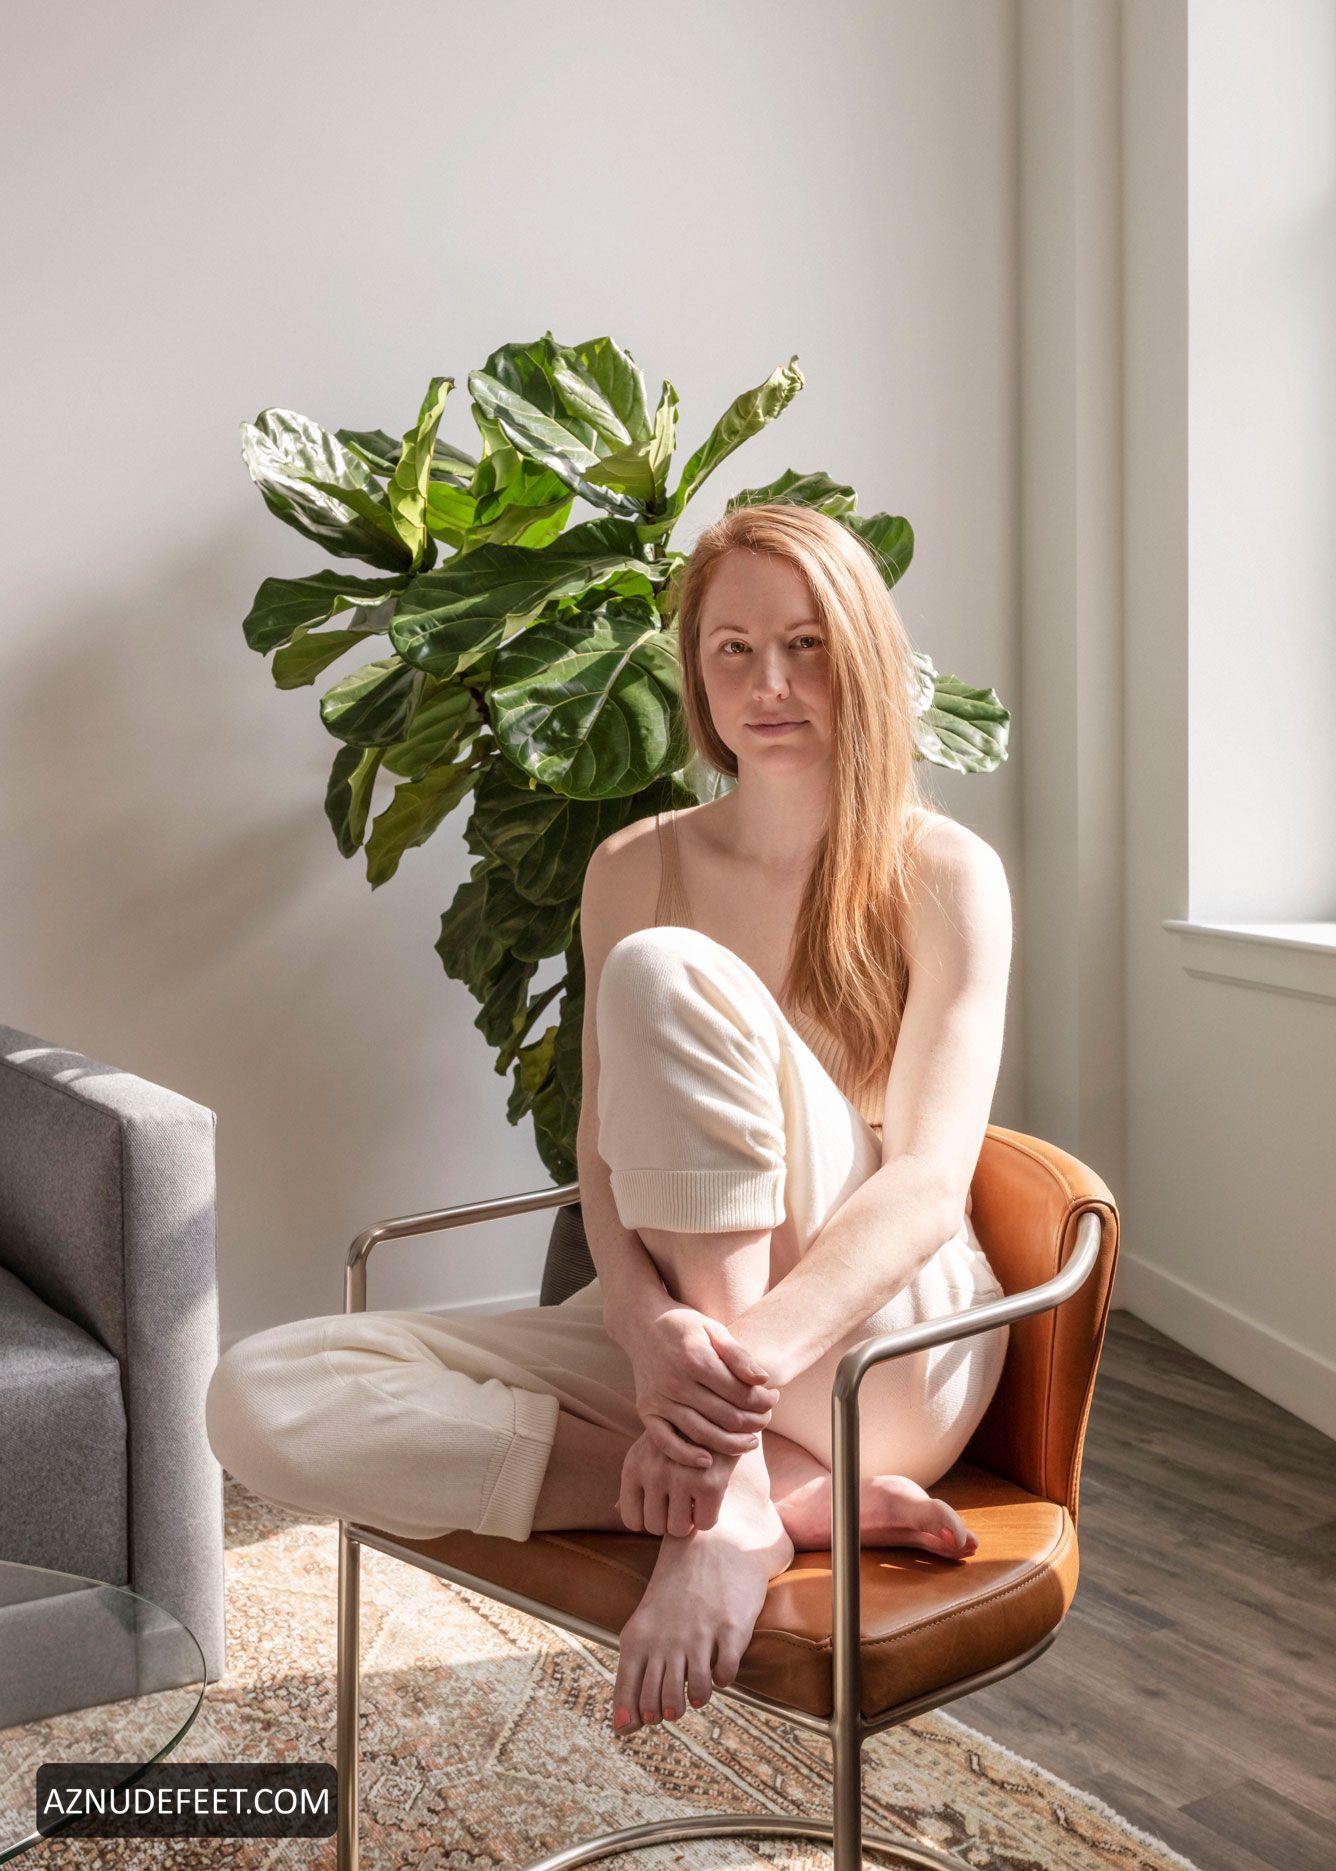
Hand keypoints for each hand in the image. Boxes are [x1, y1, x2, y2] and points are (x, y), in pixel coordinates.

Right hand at [618, 1301, 780, 1465]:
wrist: (641, 1324)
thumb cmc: (685, 1326)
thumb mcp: (714, 1329)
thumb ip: (738, 1355)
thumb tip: (763, 1380)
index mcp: (696, 1359)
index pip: (740, 1392)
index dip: (763, 1400)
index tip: (774, 1398)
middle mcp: (675, 1382)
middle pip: (725, 1416)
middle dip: (753, 1422)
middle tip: (766, 1420)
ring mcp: (659, 1399)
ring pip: (701, 1433)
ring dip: (731, 1444)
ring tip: (750, 1442)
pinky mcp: (646, 1411)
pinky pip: (665, 1442)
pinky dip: (686, 1456)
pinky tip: (707, 1461)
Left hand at [618, 1426, 739, 1535]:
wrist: (720, 1412)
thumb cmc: (680, 1436)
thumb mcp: (649, 1450)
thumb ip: (635, 1481)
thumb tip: (616, 1509)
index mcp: (633, 1466)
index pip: (631, 1519)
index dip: (649, 1519)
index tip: (663, 1507)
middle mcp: (652, 1472)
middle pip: (656, 1527)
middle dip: (671, 1520)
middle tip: (683, 1500)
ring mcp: (680, 1478)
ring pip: (680, 1529)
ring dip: (691, 1520)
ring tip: (696, 1496)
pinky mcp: (708, 1484)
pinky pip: (705, 1523)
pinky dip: (709, 1515)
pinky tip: (711, 1494)